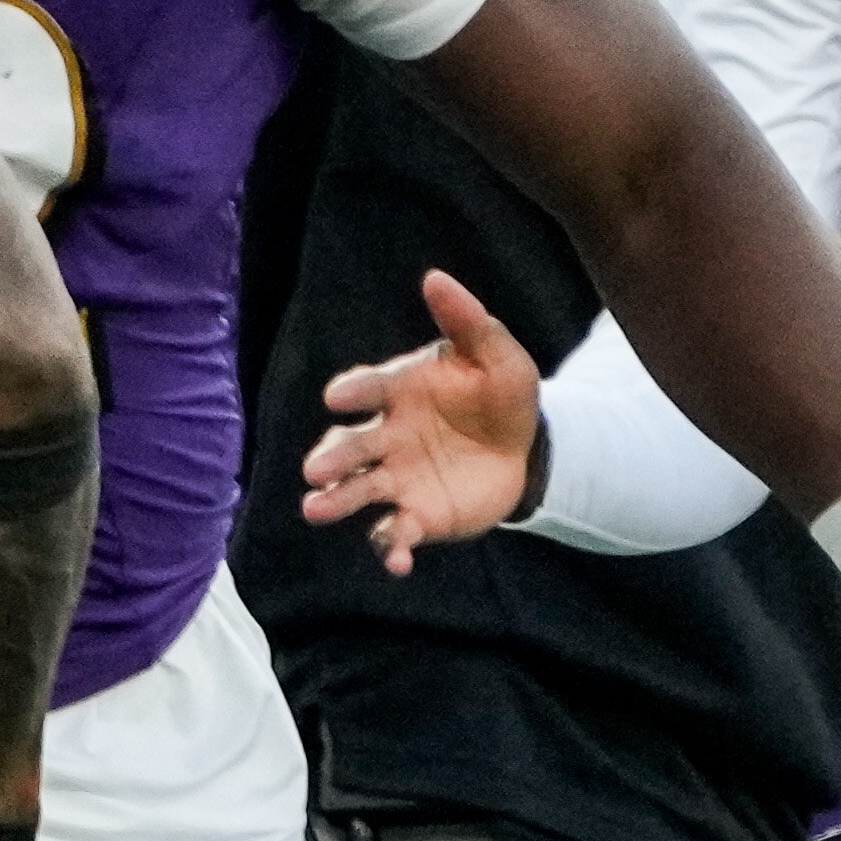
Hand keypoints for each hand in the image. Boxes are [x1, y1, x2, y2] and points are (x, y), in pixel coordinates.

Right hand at [302, 269, 540, 573]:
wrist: (525, 450)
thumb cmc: (500, 394)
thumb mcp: (496, 354)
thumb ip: (466, 320)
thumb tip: (435, 277)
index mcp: (397, 391)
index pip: (368, 388)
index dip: (353, 391)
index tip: (338, 397)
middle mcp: (385, 435)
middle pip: (350, 446)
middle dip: (332, 458)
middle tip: (315, 470)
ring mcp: (396, 478)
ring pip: (357, 491)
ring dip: (336, 501)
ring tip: (316, 509)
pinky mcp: (416, 515)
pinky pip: (395, 534)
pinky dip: (392, 549)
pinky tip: (399, 563)